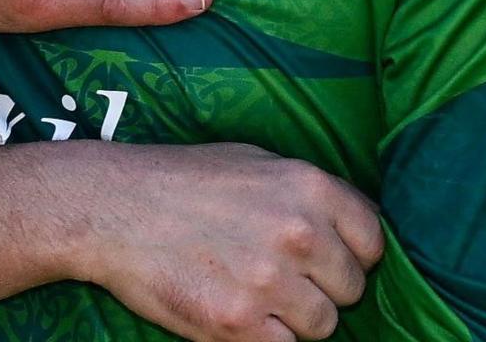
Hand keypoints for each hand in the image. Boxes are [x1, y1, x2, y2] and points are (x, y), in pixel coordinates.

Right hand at [68, 142, 384, 340]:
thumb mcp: (257, 162)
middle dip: (321, 289)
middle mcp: (299, 233)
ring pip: (322, 326)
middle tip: (277, 278)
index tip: (324, 261)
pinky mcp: (238, 324)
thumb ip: (310, 195)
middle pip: (351, 289)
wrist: (112, 207)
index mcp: (310, 187)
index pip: (373, 243)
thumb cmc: (183, 181)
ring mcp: (270, 282)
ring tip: (253, 295)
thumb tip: (355, 226)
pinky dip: (265, 339)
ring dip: (294, 319)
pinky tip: (237, 315)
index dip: (351, 256)